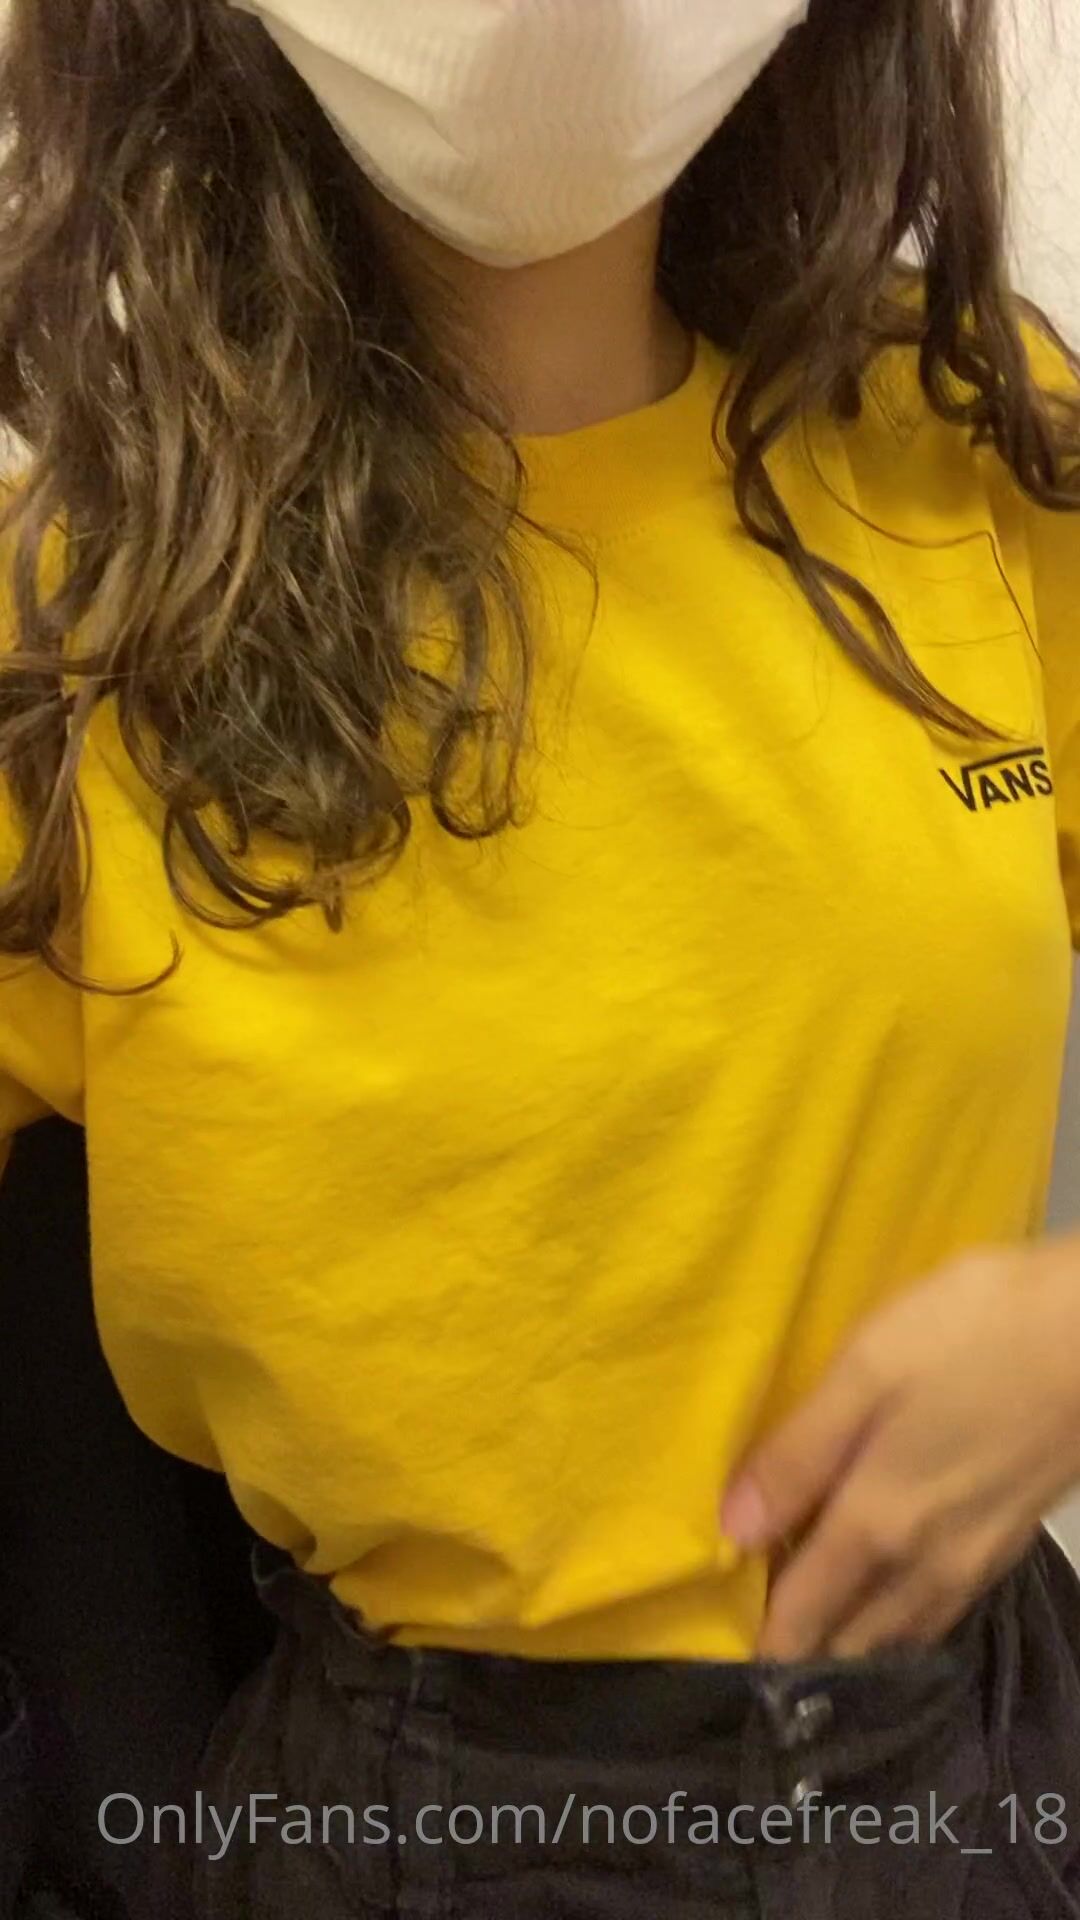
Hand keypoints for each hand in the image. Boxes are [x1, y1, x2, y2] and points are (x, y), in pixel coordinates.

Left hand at [720, 1238, 1079, 1660]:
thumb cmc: (972, 1334)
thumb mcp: (867, 1370)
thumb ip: (800, 1452)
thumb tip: (731, 1531)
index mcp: (878, 1523)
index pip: (806, 1611)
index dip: (768, 1644)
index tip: (733, 1663)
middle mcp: (927, 1563)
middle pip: (857, 1639)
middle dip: (810, 1658)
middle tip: (764, 1659)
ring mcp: (979, 1558)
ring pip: (905, 1633)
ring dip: (860, 1648)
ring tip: (819, 1648)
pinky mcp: (1013, 1540)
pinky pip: (944, 1612)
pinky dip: (907, 1627)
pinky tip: (896, 1609)